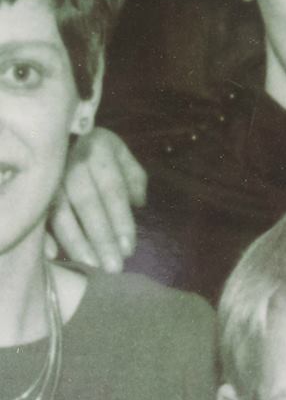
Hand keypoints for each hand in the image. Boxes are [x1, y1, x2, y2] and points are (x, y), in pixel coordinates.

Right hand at [48, 127, 146, 271]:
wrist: (53, 132)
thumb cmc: (94, 149)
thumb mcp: (119, 153)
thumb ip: (134, 176)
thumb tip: (139, 204)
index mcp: (99, 152)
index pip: (113, 190)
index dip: (121, 220)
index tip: (129, 249)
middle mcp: (73, 163)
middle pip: (88, 204)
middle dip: (101, 238)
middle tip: (113, 267)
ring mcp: (50, 176)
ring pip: (61, 213)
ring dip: (76, 242)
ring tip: (92, 265)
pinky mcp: (32, 188)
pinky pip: (36, 213)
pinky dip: (43, 235)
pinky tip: (54, 255)